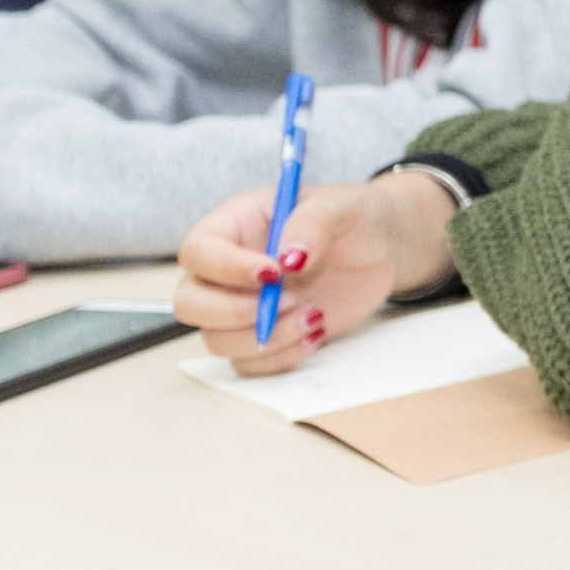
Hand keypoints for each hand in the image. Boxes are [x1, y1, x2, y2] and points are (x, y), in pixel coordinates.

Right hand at [175, 169, 457, 376]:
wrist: (379, 249)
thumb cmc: (351, 217)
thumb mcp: (339, 206)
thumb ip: (312, 223)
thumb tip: (288, 257)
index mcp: (233, 226)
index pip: (198, 251)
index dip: (225, 267)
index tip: (272, 273)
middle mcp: (225, 271)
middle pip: (190, 304)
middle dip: (234, 312)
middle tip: (289, 300)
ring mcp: (241, 307)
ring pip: (217, 340)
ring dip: (265, 338)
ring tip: (315, 315)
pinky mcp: (264, 336)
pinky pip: (249, 364)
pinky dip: (281, 357)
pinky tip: (317, 333)